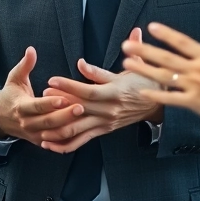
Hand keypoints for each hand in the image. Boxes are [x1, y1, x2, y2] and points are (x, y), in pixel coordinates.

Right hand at [0, 47, 81, 145]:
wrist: (0, 119)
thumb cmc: (11, 95)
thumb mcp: (14, 78)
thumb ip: (25, 65)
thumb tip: (31, 49)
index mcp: (21, 107)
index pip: (37, 106)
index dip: (51, 103)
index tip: (65, 97)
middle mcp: (27, 123)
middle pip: (48, 122)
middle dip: (65, 116)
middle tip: (81, 107)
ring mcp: (34, 134)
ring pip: (54, 135)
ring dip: (69, 127)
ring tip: (84, 117)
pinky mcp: (40, 141)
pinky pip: (55, 143)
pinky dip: (67, 139)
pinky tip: (81, 131)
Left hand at [35, 28, 162, 153]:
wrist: (159, 104)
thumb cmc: (144, 81)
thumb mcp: (132, 68)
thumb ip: (109, 64)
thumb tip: (91, 55)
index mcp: (115, 92)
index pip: (89, 90)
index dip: (69, 85)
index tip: (52, 79)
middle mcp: (109, 110)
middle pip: (80, 109)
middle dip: (59, 103)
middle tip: (42, 96)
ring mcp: (106, 122)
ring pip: (79, 128)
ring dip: (58, 127)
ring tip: (40, 125)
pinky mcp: (104, 130)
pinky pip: (83, 140)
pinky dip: (66, 145)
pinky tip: (50, 144)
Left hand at [121, 21, 199, 134]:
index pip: (183, 42)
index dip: (166, 34)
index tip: (151, 27)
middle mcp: (197, 71)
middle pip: (165, 58)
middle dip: (144, 51)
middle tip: (126, 45)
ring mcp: (193, 88)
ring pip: (162, 77)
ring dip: (143, 70)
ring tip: (126, 65)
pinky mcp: (193, 104)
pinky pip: (170, 99)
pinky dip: (155, 96)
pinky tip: (142, 92)